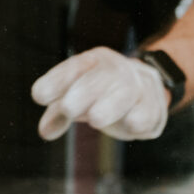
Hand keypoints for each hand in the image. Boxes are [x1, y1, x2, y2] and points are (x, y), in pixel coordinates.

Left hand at [31, 47, 169, 141]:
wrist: (147, 89)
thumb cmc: (101, 95)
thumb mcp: (76, 100)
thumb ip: (58, 114)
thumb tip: (44, 131)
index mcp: (94, 62)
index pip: (75, 68)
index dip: (57, 81)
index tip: (39, 96)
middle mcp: (117, 69)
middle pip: (102, 77)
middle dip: (84, 92)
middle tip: (67, 109)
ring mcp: (139, 85)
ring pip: (127, 92)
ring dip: (111, 106)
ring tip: (95, 119)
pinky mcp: (154, 106)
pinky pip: (150, 111)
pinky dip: (142, 118)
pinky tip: (132, 124)